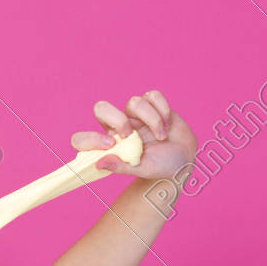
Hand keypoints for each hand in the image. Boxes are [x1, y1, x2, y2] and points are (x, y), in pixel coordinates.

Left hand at [71, 90, 197, 181]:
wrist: (183, 159)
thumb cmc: (159, 167)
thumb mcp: (141, 170)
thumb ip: (121, 166)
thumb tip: (99, 163)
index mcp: (109, 145)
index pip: (83, 138)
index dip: (90, 139)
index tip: (110, 145)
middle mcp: (118, 127)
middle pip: (101, 108)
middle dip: (117, 119)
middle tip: (131, 135)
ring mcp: (134, 115)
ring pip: (134, 102)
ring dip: (152, 119)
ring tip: (161, 136)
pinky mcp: (152, 105)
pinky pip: (152, 96)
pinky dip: (163, 109)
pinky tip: (168, 124)